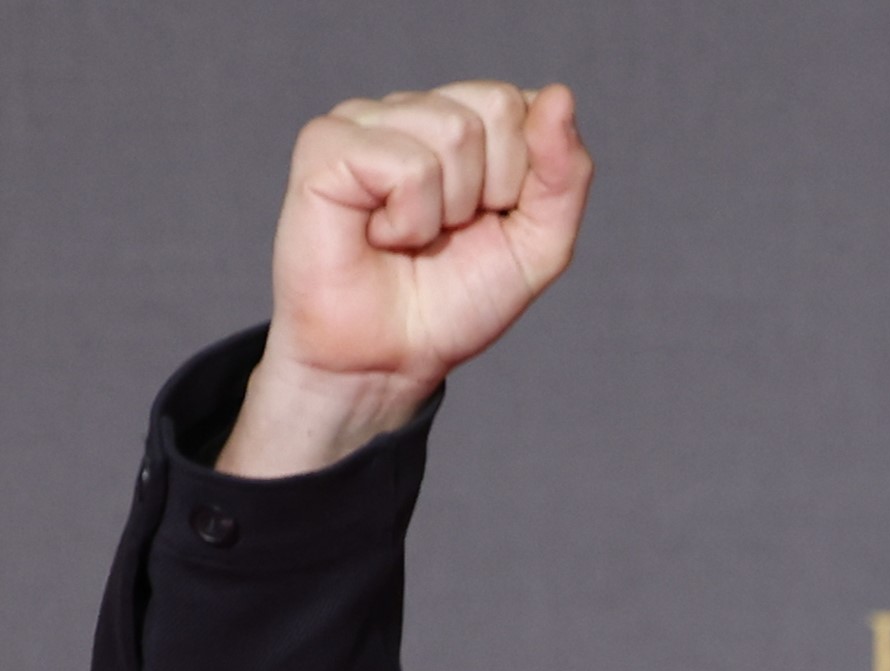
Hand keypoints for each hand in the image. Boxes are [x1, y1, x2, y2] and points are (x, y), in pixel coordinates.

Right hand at [223, 82, 592, 479]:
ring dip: (446, 209)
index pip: (523, 104)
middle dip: (490, 189)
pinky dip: (407, 218)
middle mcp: (411, 111)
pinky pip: (405, 163)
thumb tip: (560, 94)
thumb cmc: (456, 299)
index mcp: (461, 122)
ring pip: (453, 131)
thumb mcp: (539, 242)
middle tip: (446, 232)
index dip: (522, 179)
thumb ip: (564, 174)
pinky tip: (378, 234)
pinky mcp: (325, 145)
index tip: (488, 220)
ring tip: (409, 235)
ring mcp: (363, 121)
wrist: (390, 357)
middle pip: (495, 108)